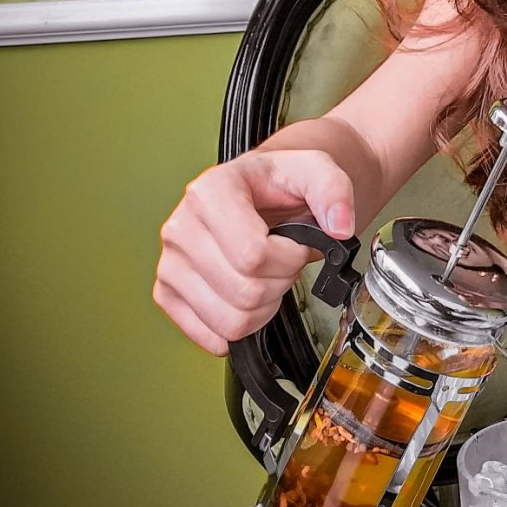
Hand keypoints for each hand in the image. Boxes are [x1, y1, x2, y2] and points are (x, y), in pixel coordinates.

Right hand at [153, 147, 355, 356]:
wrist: (261, 192)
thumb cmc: (280, 184)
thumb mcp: (315, 170)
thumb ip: (334, 190)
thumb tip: (339, 226)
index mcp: (210, 191)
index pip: (252, 255)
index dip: (288, 259)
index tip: (295, 245)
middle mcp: (181, 227)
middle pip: (243, 291)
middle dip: (279, 283)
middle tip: (283, 262)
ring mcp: (170, 262)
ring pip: (229, 320)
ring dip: (263, 308)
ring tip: (266, 277)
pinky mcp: (167, 293)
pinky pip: (209, 336)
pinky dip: (239, 327)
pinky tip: (245, 298)